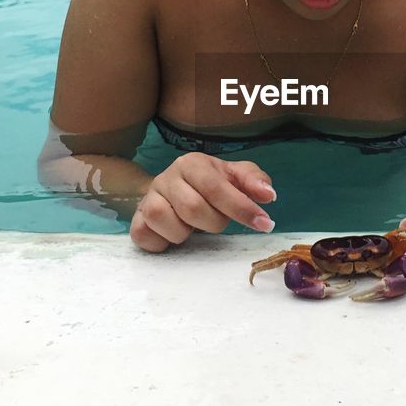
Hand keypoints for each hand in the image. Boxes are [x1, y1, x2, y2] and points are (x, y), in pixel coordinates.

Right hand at [129, 152, 276, 251]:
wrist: (173, 188)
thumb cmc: (210, 184)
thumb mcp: (235, 177)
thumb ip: (254, 181)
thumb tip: (268, 194)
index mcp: (192, 164)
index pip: (216, 187)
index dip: (241, 208)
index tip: (263, 223)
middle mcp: (167, 177)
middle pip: (193, 208)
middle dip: (214, 223)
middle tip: (218, 222)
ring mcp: (148, 198)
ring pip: (166, 221)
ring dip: (187, 233)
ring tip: (193, 227)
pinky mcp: (137, 219)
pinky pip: (144, 235)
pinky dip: (162, 242)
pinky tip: (173, 236)